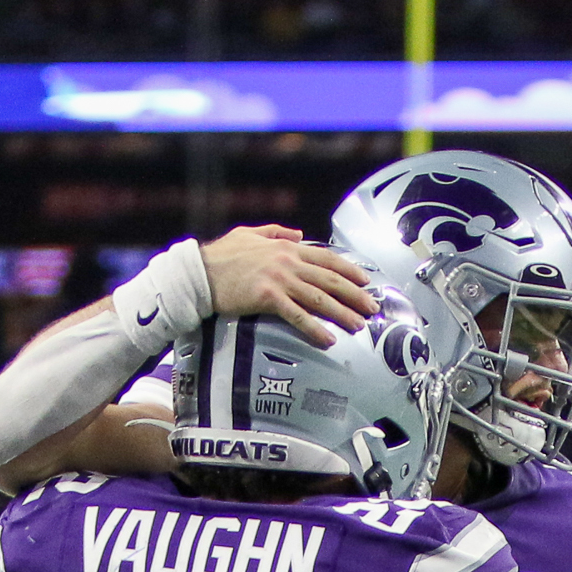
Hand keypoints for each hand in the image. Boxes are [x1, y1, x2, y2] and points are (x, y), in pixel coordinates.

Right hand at [200, 225, 376, 345]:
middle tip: (372, 308)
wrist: (199, 272)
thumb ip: (277, 232)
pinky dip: (314, 328)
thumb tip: (299, 234)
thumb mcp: (250, 233)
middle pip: (329, 278)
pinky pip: (297, 315)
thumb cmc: (221, 255)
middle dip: (354, 294)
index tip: (365, 281)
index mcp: (286, 246)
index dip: (349, 270)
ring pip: (318, 297)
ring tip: (358, 326)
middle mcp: (287, 261)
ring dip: (341, 313)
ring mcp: (278, 279)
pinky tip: (328, 340)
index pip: (326, 258)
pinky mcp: (267, 298)